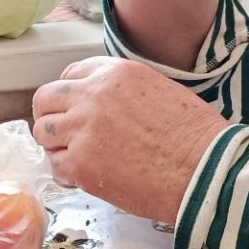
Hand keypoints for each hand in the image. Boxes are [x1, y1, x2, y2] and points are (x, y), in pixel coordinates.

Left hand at [31, 57, 230, 223]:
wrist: (205, 170)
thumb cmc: (194, 136)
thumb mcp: (159, 89)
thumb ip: (122, 91)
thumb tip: (105, 105)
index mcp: (114, 73)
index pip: (71, 75)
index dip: (70, 94)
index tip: (75, 109)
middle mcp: (92, 95)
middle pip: (46, 98)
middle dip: (52, 115)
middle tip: (65, 133)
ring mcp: (83, 130)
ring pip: (43, 131)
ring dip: (55, 143)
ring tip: (75, 155)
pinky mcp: (80, 164)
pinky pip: (55, 164)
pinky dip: (65, 171)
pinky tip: (85, 175)